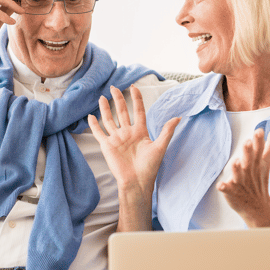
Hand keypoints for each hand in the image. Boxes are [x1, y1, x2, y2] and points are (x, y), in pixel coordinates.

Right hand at [88, 85, 179, 208]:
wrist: (137, 182)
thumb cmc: (150, 167)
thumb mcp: (160, 147)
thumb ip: (167, 131)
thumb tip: (178, 117)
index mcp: (140, 131)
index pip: (138, 110)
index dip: (136, 98)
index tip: (134, 87)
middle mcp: (127, 133)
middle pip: (122, 111)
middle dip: (118, 99)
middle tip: (114, 87)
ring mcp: (116, 139)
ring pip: (109, 119)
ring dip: (105, 108)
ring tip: (102, 97)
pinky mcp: (107, 146)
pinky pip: (99, 133)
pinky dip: (94, 125)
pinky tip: (90, 116)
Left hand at [217, 122, 269, 226]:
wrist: (258, 208)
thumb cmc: (259, 179)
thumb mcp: (266, 160)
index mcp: (256, 163)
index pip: (259, 150)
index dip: (258, 142)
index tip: (259, 131)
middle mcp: (249, 172)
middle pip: (249, 161)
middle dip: (248, 152)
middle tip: (247, 142)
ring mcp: (241, 183)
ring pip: (238, 175)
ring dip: (236, 169)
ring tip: (235, 161)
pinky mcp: (232, 193)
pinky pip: (228, 190)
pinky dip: (224, 188)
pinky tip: (220, 185)